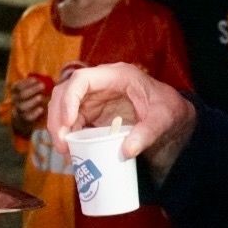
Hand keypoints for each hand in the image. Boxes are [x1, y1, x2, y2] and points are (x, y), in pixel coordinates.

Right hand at [10, 76, 49, 135]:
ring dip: (32, 101)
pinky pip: (28, 117)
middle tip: (42, 86)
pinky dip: (34, 113)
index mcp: (16, 93)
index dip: (25, 82)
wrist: (23, 120)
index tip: (36, 79)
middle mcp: (15, 102)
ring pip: (22, 106)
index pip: (17, 86)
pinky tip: (41, 109)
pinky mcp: (25, 120)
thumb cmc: (30, 101)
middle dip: (32, 89)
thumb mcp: (31, 93)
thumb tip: (54, 79)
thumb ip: (38, 86)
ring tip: (41, 97)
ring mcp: (19, 111)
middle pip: (20, 95)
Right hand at [46, 63, 195, 179]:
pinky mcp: (90, 112)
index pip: (82, 79)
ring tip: (64, 150)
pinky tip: (70, 151)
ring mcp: (92, 97)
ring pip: (62, 106)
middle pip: (64, 92)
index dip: (69, 98)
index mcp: (116, 75)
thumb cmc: (167, 109)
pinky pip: (70, 121)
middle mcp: (99, 83)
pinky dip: (67, 135)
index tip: (68, 122)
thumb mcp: (163, 119)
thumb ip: (147, 134)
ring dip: (58, 127)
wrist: (170, 114)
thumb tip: (126, 152)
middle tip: (62, 144)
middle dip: (57, 117)